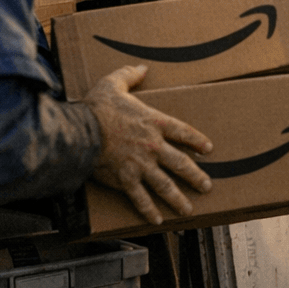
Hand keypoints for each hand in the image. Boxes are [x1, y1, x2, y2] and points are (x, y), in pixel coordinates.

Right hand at [84, 65, 212, 224]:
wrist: (80, 130)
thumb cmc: (97, 107)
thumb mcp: (114, 83)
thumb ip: (130, 75)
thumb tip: (142, 68)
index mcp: (154, 122)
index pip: (183, 132)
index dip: (197, 141)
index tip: (208, 149)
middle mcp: (153, 146)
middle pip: (181, 163)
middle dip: (196, 176)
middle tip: (206, 186)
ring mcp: (141, 165)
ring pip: (166, 185)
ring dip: (179, 198)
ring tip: (189, 209)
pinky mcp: (126, 179)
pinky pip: (141, 198)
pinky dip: (149, 210)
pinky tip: (158, 220)